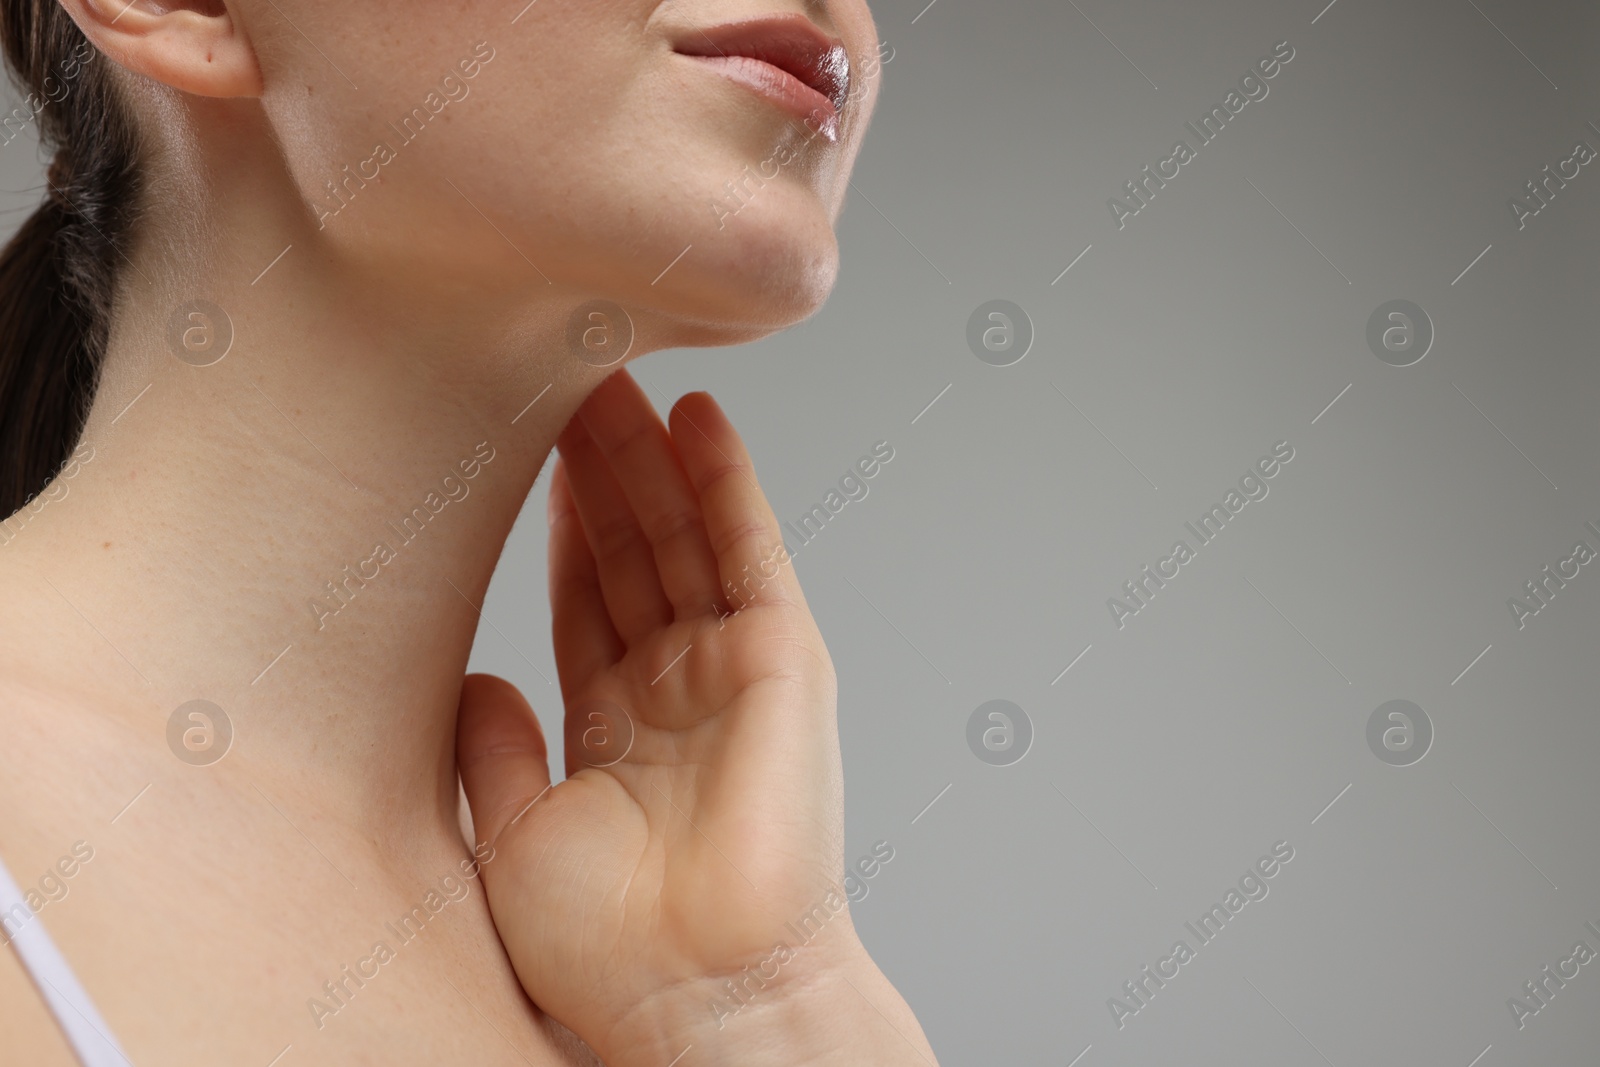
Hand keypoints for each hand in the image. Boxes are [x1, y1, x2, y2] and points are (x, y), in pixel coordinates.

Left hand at [455, 370, 935, 1065]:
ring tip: (609, 373)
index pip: (585, 599)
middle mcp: (680, 687)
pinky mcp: (782, 657)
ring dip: (648, 456)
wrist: (700, 993)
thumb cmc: (614, 949)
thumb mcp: (516, 835)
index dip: (556, 525)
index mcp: (620, 727)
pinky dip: (727, 481)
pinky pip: (750, 550)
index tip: (520, 450)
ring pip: (683, 535)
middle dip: (596, 469)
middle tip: (557, 378)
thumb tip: (478, 676)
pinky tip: (699, 418)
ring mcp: (734, 667)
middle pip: (631, 552)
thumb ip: (495, 749)